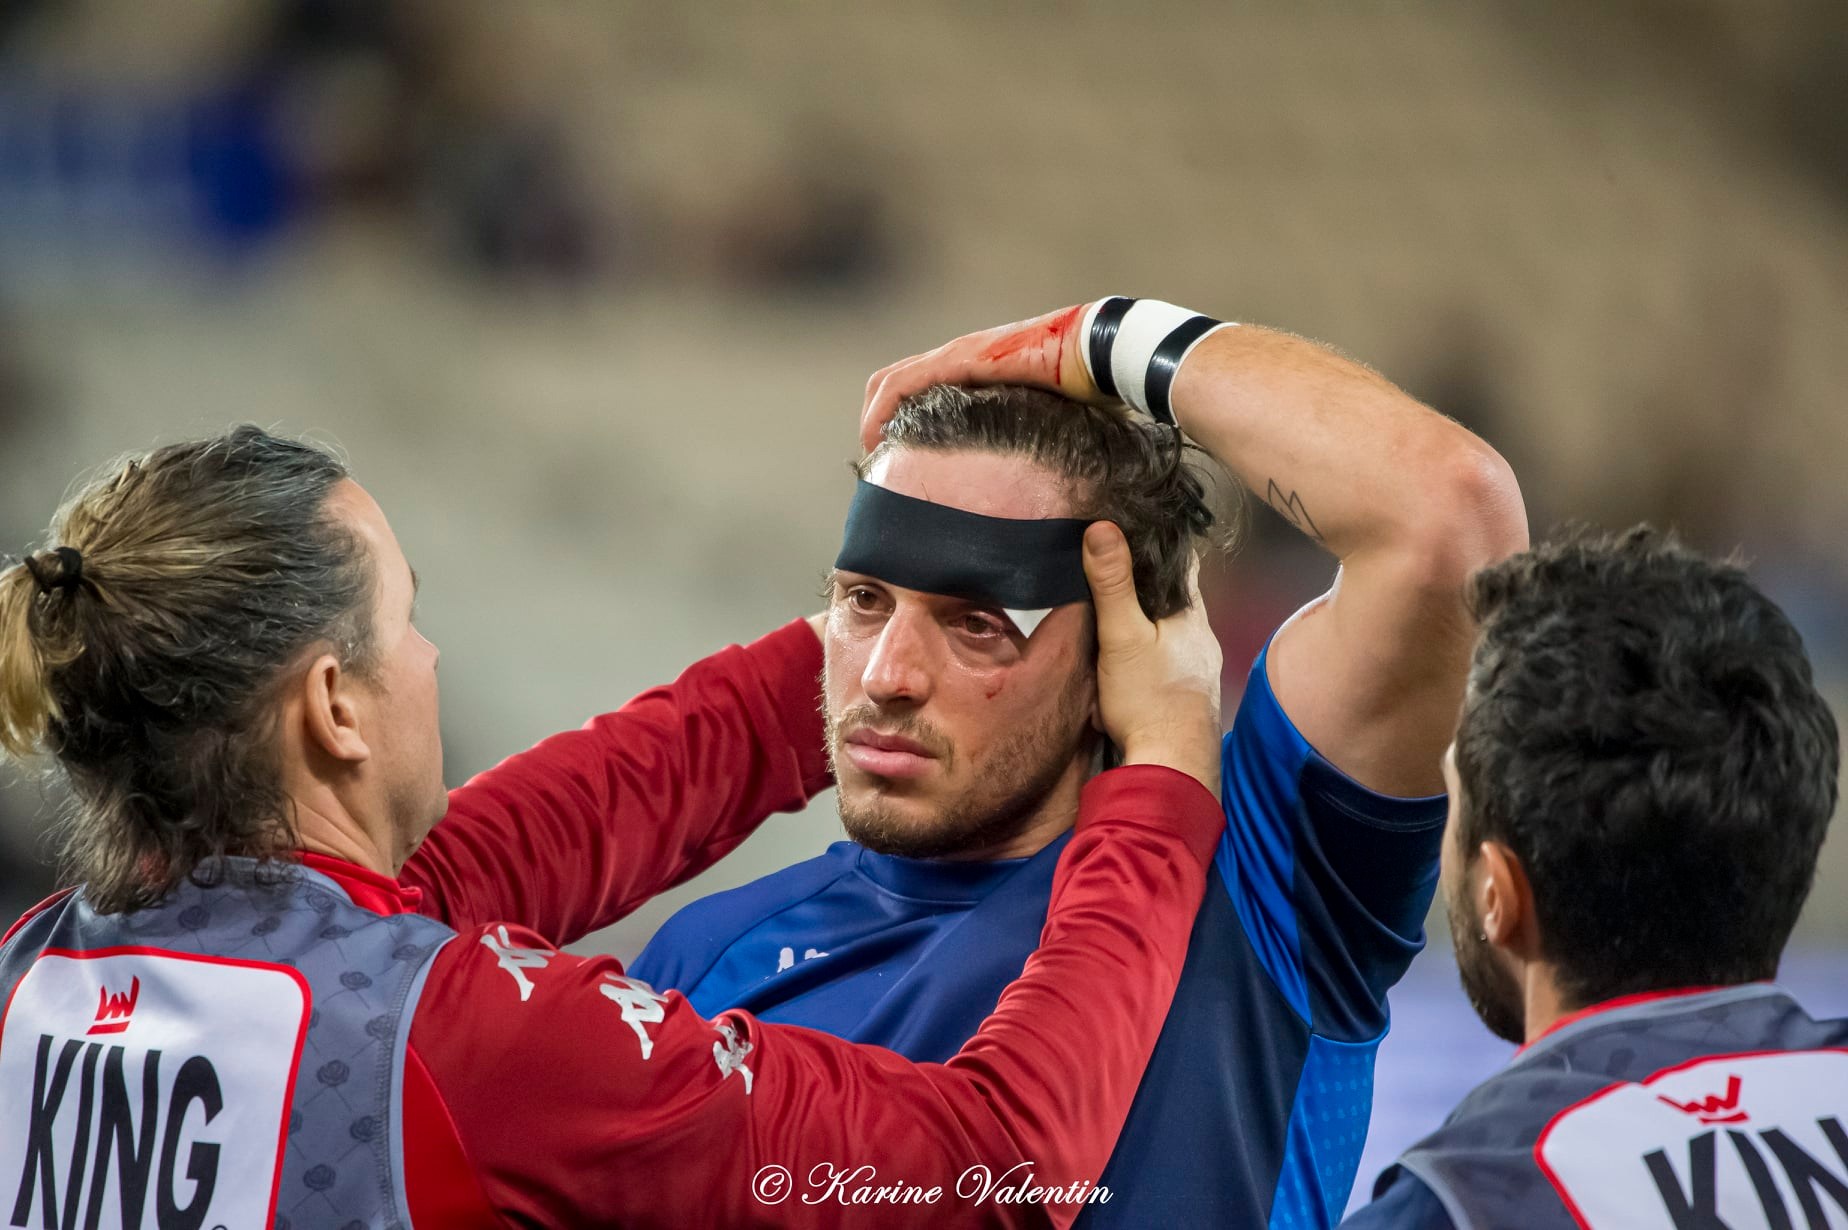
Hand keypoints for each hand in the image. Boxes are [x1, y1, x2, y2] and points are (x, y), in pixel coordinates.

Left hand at [859, 303, 1107, 451]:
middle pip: (894, 387)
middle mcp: (960, 357)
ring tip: (874, 461)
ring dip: (873, 422)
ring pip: (889, 385)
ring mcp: (956, 355)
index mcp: (978, 371)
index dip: (900, 421)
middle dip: (877, 424)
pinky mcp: (958, 360)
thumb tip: (1040, 488)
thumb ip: (1032, 443)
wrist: (1102, 355)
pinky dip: (880, 413)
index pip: (920, 390)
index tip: (899, 463)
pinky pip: (902, 384)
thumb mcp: (1049, 422)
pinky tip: (877, 442)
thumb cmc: (1089, 388)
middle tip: (881, 466)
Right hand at [1083, 521, 1221, 797]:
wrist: (1172, 766)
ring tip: (1117, 609)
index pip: (1183, 562)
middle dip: (1149, 583)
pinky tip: (1132, 659)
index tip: (1134, 528)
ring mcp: (1199, 668)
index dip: (1159, 543)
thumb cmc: (1149, 698)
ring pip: (1173, 630)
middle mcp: (1203, 637)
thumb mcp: (1122, 636)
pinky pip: (1169, 659)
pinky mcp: (1188, 694)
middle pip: (1177, 597)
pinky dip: (1151, 650)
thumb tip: (1101, 526)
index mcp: (1191, 614)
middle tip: (1114, 567)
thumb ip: (1112, 584)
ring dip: (1151, 620)